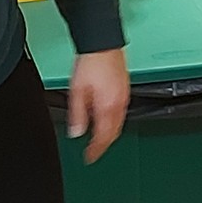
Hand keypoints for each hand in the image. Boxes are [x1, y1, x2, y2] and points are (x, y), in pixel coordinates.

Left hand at [68, 48, 128, 163]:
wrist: (103, 44)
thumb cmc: (91, 63)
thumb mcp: (77, 91)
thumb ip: (77, 114)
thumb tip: (76, 132)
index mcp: (107, 107)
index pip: (103, 138)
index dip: (96, 151)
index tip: (89, 158)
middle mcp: (119, 105)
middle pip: (114, 133)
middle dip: (104, 145)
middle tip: (94, 152)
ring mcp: (124, 98)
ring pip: (119, 124)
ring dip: (109, 134)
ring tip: (98, 139)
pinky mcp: (124, 91)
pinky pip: (121, 113)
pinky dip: (113, 122)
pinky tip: (105, 119)